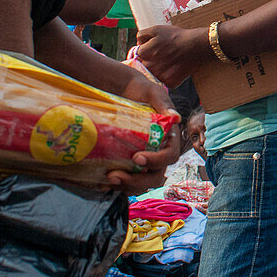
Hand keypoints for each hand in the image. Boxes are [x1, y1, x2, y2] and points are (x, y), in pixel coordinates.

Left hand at [106, 74, 182, 192]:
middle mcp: (158, 151)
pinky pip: (125, 179)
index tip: (138, 158)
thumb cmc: (140, 90)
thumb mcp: (152, 92)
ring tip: (108, 179)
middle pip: (155, 175)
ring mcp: (142, 158)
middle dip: (137, 180)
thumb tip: (175, 117)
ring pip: (141, 181)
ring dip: (126, 185)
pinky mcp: (127, 162)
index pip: (170, 156)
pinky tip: (101, 183)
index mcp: (169, 138)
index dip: (157, 161)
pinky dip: (115, 185)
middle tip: (116, 175)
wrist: (121, 90)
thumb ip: (163, 103)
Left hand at [134, 25, 207, 88]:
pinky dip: (167, 76)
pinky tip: (174, 68)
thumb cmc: (176, 36)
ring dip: (158, 69)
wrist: (195, 45)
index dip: (146, 50)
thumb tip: (138, 44)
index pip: (138, 55)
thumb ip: (141, 35)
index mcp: (144, 54)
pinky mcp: (170, 83)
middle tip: (162, 55)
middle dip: (150, 61)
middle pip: (144, 66)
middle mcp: (149, 67)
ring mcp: (160, 76)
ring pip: (153, 74)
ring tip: (168, 61)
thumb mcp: (156, 29)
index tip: (154, 48)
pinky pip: (164, 81)